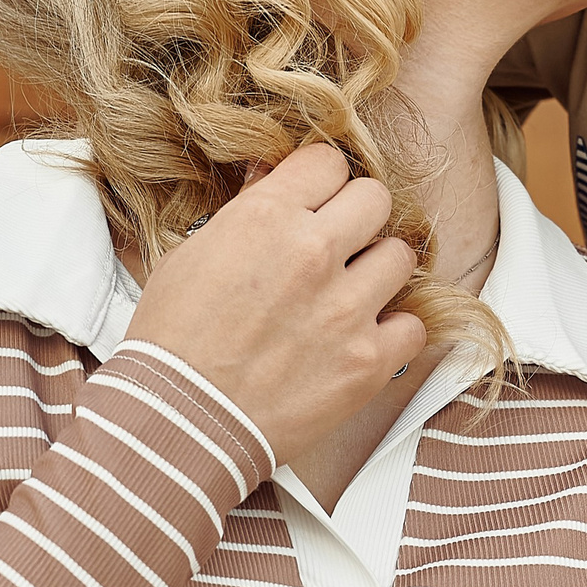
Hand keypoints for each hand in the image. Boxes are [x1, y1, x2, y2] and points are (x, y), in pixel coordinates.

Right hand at [124, 144, 425, 464]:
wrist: (177, 424)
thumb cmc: (172, 344)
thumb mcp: (191, 255)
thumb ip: (246, 213)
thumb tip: (276, 179)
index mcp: (266, 218)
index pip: (329, 162)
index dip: (321, 182)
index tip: (316, 202)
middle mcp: (315, 252)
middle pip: (376, 198)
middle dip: (357, 218)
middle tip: (338, 245)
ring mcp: (347, 307)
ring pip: (401, 256)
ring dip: (377, 272)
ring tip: (349, 294)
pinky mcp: (368, 360)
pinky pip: (413, 326)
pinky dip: (393, 334)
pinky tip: (361, 340)